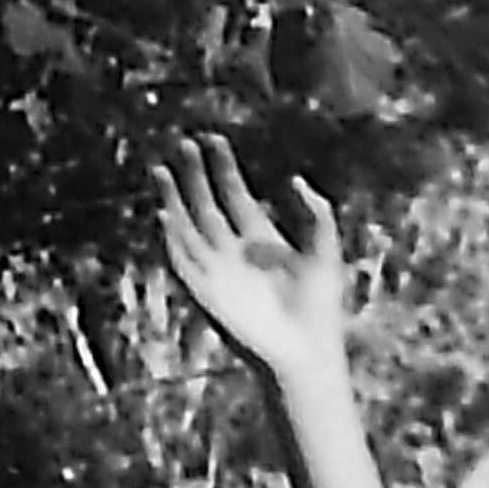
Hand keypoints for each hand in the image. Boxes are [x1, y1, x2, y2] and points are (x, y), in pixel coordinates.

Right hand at [155, 135, 350, 381]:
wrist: (307, 347)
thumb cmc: (320, 305)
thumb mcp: (325, 250)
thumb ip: (318, 214)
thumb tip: (296, 179)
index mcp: (262, 237)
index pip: (235, 193)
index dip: (224, 166)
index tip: (214, 140)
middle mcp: (235, 249)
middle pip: (208, 203)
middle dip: (196, 174)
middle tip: (185, 142)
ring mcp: (219, 268)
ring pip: (188, 226)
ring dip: (175, 199)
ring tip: (163, 170)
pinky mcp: (208, 290)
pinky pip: (184, 260)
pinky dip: (173, 238)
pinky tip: (167, 213)